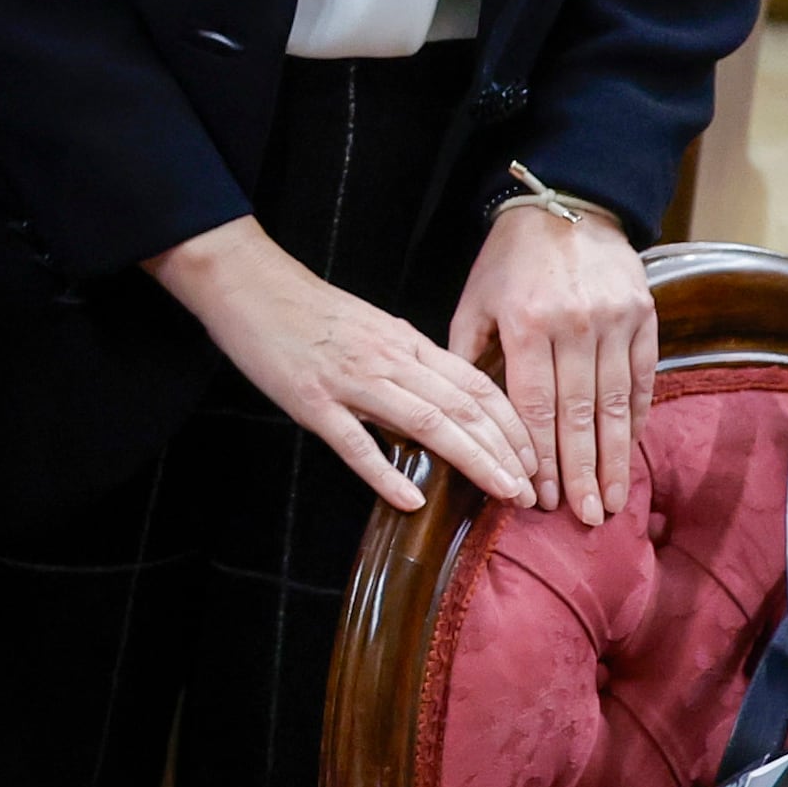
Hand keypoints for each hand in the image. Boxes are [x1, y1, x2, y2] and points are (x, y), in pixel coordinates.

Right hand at [146, 215, 532, 517]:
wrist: (252, 286)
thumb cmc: (312, 310)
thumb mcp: (375, 327)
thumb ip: (411, 361)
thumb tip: (448, 396)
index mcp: (407, 344)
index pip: (477, 386)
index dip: (513, 424)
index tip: (535, 458)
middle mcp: (389, 361)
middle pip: (463, 407)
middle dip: (505, 450)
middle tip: (530, 490)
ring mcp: (351, 381)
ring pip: (426, 422)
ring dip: (471, 460)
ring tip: (500, 492)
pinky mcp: (311, 402)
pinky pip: (355, 443)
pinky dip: (385, 473)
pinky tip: (411, 499)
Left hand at [448, 197, 659, 528]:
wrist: (567, 203)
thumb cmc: (510, 258)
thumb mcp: (475, 300)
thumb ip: (467, 356)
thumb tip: (457, 415)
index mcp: (526, 324)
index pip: (534, 406)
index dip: (538, 457)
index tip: (541, 498)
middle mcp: (575, 326)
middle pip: (579, 415)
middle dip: (581, 473)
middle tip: (585, 518)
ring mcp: (616, 321)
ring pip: (617, 404)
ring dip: (615, 458)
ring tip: (613, 500)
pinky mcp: (645, 316)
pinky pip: (644, 378)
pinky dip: (638, 417)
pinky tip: (631, 451)